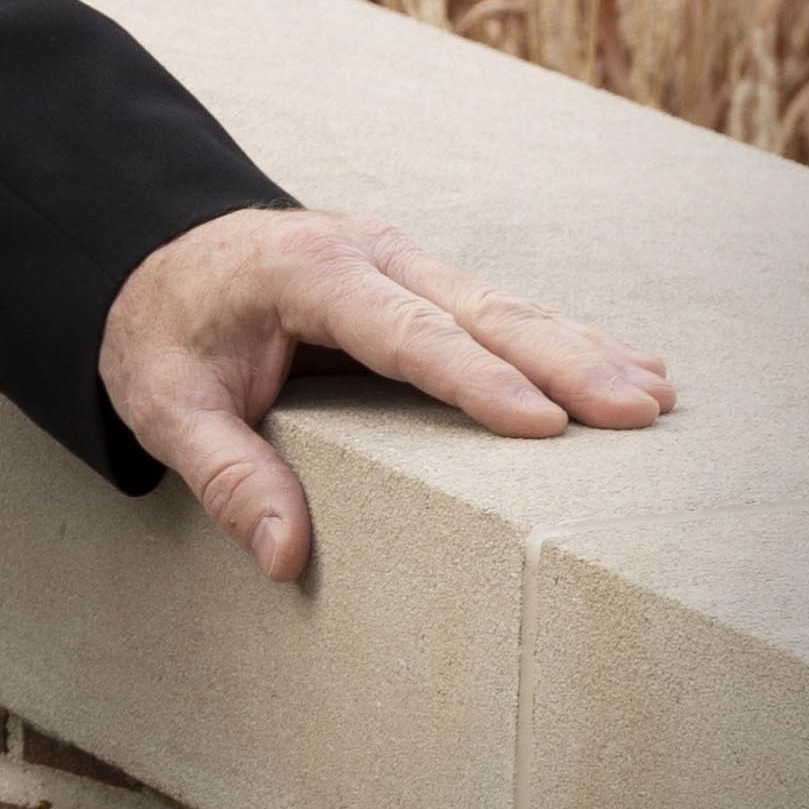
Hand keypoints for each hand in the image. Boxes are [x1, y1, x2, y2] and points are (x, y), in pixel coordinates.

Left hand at [100, 207, 671, 581]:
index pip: (403, 332)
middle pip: (477, 311)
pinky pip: (498, 311)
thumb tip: (284, 555)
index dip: (475, 380)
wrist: (150, 256)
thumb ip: (224, 475)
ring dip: (582, 350)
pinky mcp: (418, 279)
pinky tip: (632, 364)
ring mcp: (399, 260)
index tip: (545, 424)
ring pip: (504, 306)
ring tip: (657, 394)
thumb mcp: (166, 406)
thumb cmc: (163, 336)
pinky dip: (564, 338)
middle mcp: (366, 253)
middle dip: (562, 361)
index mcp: (304, 273)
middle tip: (638, 410)